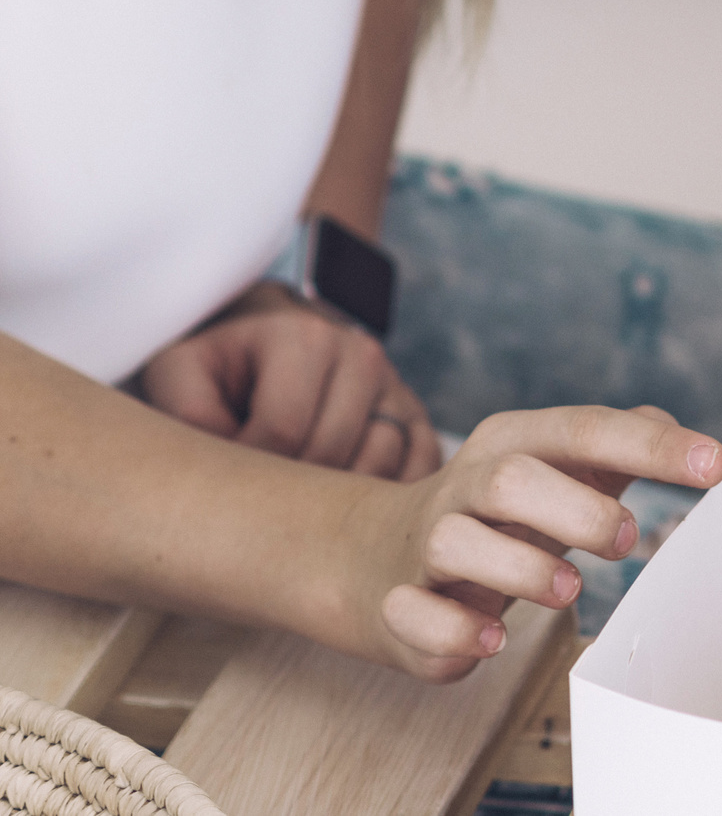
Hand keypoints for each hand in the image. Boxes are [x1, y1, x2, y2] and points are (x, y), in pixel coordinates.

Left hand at [140, 282, 438, 482]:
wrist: (262, 337)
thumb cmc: (217, 363)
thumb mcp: (181, 370)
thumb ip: (188, 409)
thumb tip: (231, 461)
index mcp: (306, 337)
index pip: (283, 432)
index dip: (245, 470)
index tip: (220, 479)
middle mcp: (362, 355)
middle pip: (334, 453)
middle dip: (289, 490)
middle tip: (255, 501)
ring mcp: (395, 386)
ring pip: (381, 463)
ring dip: (338, 496)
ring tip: (296, 504)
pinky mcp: (414, 415)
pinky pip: (420, 467)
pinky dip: (389, 492)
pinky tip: (348, 506)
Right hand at [338, 405, 721, 680]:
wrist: (377, 555)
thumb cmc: (498, 512)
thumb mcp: (556, 468)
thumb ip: (621, 450)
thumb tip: (684, 438)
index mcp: (513, 443)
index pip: (584, 429)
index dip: (652, 445)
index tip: (716, 464)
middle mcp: (464, 487)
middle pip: (511, 479)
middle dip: (578, 510)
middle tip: (628, 540)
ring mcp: (425, 546)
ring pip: (456, 544)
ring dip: (521, 569)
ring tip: (568, 589)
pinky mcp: (400, 607)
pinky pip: (415, 615)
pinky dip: (456, 631)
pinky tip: (494, 638)